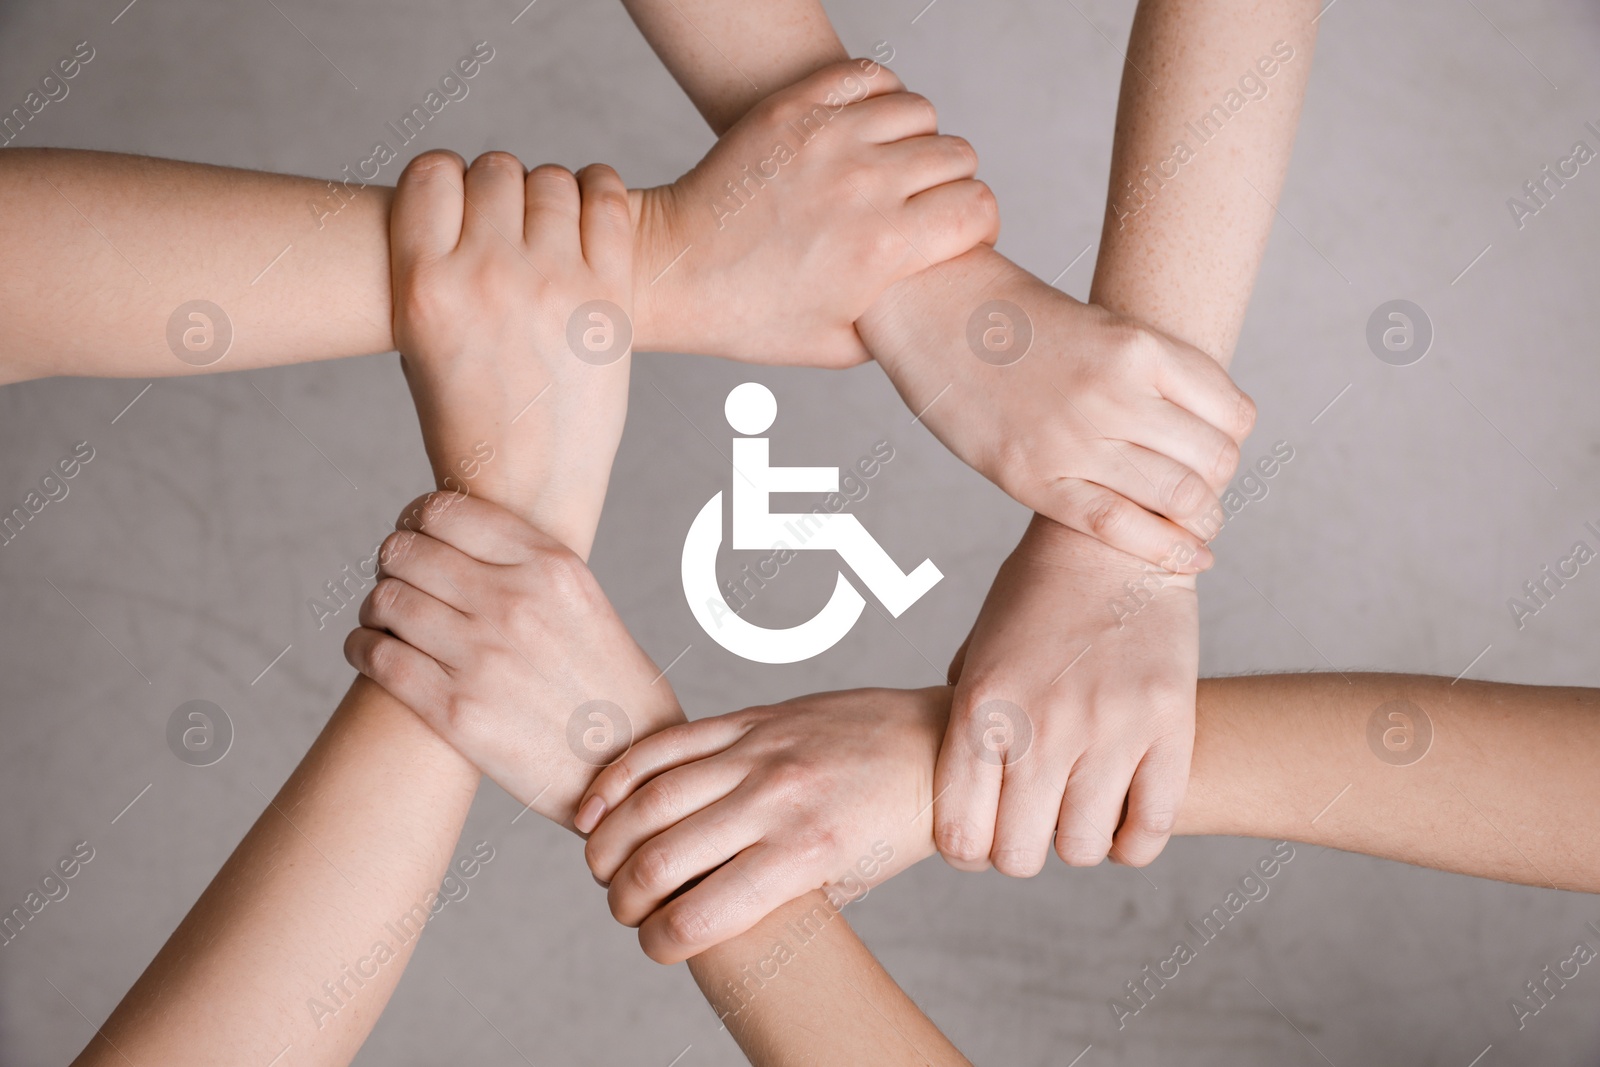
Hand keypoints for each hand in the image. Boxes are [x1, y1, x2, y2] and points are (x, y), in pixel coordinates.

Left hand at [344, 493, 683, 827]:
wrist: (632, 762)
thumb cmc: (605, 681)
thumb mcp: (584, 601)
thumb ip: (526, 567)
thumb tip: (453, 542)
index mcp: (550, 566)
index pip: (445, 512)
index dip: (415, 519)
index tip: (413, 537)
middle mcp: (515, 603)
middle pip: (405, 552)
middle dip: (391, 564)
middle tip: (396, 582)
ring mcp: (483, 657)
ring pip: (385, 601)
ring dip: (373, 607)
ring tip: (382, 620)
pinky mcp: (456, 712)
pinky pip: (377, 657)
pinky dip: (360, 646)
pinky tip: (369, 650)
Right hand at [390, 150, 633, 548]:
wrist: (527, 493)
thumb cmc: (468, 421)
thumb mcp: (419, 344)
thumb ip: (434, 268)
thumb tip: (461, 195)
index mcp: (424, 288)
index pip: (431, 172)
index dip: (448, 181)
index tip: (461, 205)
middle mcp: (486, 277)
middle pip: (496, 170)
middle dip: (502, 190)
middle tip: (511, 226)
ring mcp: (553, 284)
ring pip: (553, 179)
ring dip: (551, 195)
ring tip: (552, 229)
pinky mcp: (609, 298)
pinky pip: (608, 198)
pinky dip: (600, 192)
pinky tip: (591, 212)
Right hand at [575, 688, 948, 962]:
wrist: (939, 743)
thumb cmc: (898, 824)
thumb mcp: (850, 881)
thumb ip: (778, 897)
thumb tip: (706, 916)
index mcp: (807, 853)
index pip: (699, 915)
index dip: (658, 943)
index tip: (655, 945)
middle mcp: (777, 798)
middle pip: (660, 858)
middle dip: (623, 897)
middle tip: (622, 908)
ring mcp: (760, 751)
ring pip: (650, 798)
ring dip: (607, 841)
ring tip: (601, 866)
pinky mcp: (752, 717)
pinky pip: (668, 744)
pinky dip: (620, 778)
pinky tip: (597, 808)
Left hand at [632, 58, 998, 367]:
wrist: (677, 270)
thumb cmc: (753, 316)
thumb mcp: (840, 345)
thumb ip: (903, 324)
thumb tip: (944, 304)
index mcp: (883, 250)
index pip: (978, 209)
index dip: (979, 225)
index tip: (960, 236)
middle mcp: (864, 187)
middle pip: (958, 157)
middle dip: (953, 184)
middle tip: (925, 204)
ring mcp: (829, 139)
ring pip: (922, 112)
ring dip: (918, 139)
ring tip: (894, 166)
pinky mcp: (796, 108)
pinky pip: (873, 77)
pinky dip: (881, 97)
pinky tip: (867, 129)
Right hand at [858, 256, 1253, 567]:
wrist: (938, 312)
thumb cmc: (1024, 325)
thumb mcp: (1104, 328)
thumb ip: (1152, 377)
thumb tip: (1203, 437)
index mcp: (1140, 347)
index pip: (1233, 414)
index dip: (1235, 441)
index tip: (1219, 451)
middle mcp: (1114, 392)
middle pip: (1213, 460)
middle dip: (1219, 485)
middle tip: (1205, 492)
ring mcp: (1074, 438)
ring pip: (1178, 498)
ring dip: (1201, 520)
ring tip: (1197, 525)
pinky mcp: (1034, 477)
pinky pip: (1118, 527)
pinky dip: (1167, 551)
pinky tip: (1189, 559)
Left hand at [937, 516, 1196, 874]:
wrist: (1114, 540)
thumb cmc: (1036, 598)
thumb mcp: (977, 654)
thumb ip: (965, 723)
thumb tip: (963, 799)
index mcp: (982, 707)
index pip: (961, 834)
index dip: (969, 851)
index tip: (982, 838)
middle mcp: (1041, 724)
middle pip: (1020, 856)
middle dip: (1021, 852)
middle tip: (1032, 826)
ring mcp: (1109, 726)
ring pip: (1085, 849)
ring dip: (1079, 842)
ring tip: (1079, 812)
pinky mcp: (1170, 723)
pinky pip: (1152, 827)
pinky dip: (1134, 842)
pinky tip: (1124, 820)